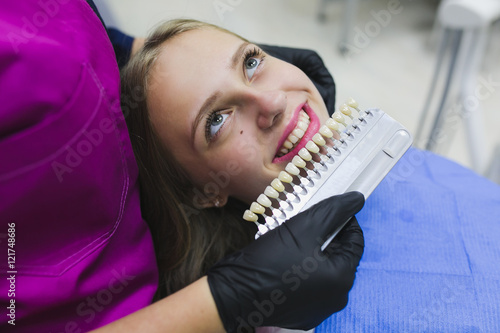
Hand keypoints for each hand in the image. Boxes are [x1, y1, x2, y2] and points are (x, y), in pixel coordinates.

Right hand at [207, 192, 364, 331]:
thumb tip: (356, 200)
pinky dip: (301, 267)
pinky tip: (284, 258)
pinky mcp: (302, 311)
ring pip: (322, 267)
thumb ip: (333, 211)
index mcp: (342, 278)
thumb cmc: (268, 263)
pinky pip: (309, 281)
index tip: (326, 208)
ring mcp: (318, 307)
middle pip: (338, 254)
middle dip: (323, 235)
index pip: (355, 240)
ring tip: (290, 239)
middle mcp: (336, 297)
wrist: (233, 294)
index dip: (342, 219)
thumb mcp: (303, 227)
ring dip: (311, 250)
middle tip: (302, 223)